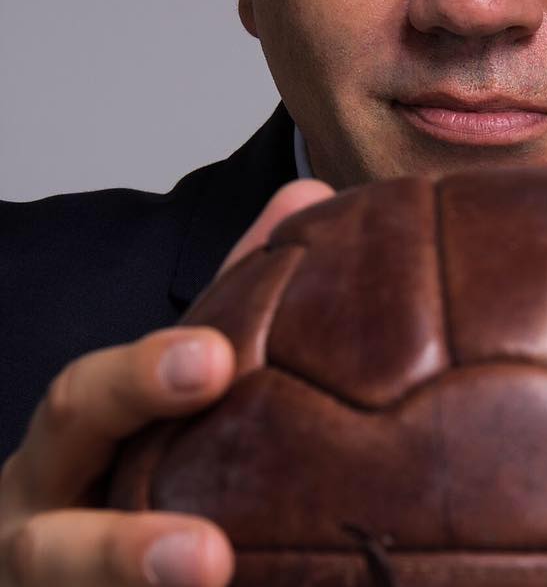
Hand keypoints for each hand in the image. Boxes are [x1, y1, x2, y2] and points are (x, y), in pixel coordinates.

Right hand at [0, 179, 331, 586]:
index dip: (142, 379)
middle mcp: (43, 527)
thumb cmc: (131, 449)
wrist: (71, 561)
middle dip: (116, 548)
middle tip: (205, 557)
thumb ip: (232, 289)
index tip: (214, 363)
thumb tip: (304, 196)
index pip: (90, 401)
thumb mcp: (173, 370)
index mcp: (74, 446)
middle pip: (50, 545)